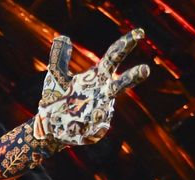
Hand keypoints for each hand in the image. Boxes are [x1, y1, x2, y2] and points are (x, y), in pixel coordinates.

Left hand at [34, 30, 148, 146]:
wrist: (49, 127)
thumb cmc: (57, 99)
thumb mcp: (56, 78)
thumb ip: (59, 59)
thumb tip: (62, 38)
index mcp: (97, 77)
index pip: (114, 57)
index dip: (126, 44)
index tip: (140, 32)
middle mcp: (104, 93)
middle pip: (120, 84)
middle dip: (132, 77)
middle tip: (145, 69)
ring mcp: (102, 112)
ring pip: (105, 111)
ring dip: (99, 112)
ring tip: (91, 113)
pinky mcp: (94, 131)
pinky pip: (92, 129)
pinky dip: (83, 128)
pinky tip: (72, 128)